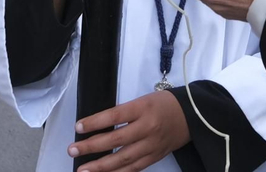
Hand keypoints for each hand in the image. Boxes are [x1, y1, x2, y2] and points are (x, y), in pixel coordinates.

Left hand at [69, 89, 189, 171]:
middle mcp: (147, 127)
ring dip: (101, 166)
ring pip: (123, 158)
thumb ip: (124, 112)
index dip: (95, 122)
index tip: (78, 127)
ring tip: (83, 170)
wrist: (192, 116)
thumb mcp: (143, 100)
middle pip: (116, 139)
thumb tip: (99, 126)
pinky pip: (134, 168)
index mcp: (143, 108)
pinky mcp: (155, 157)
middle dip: (92, 146)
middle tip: (73, 150)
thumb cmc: (164, 104)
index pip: (115, 115)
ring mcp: (152, 145)